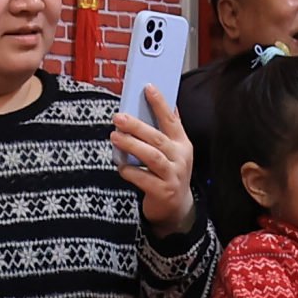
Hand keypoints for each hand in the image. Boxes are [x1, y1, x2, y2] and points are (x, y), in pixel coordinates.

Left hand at [112, 85, 197, 235]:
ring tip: (114, 136)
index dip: (160, 104)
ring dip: (132, 145)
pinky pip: (143, 178)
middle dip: (137, 126)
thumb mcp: (174, 152)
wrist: (176, 209)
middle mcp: (180, 158)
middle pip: (158, 138)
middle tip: (118, 117)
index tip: (148, 88)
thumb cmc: (169, 173)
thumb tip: (166, 105)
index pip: (172, 120)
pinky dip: (129, 171)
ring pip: (152, 157)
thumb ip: (168, 131)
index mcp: (182, 144)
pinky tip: (120, 166)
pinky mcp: (163, 191)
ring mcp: (173, 176)